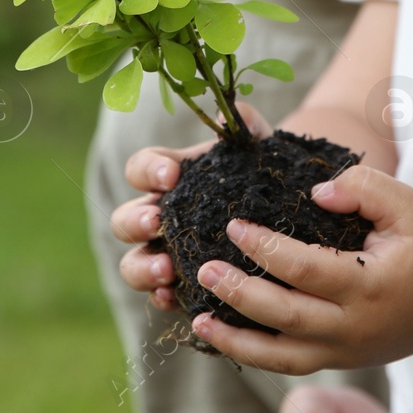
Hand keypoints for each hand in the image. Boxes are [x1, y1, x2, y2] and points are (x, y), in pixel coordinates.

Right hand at [111, 102, 272, 310]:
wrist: (289, 216)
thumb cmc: (265, 175)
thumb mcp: (260, 150)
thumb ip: (247, 127)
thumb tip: (227, 114)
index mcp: (169, 177)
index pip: (140, 168)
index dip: (148, 170)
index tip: (171, 175)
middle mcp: (159, 217)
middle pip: (123, 220)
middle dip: (134, 221)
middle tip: (157, 221)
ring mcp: (165, 254)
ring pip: (133, 263)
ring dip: (142, 266)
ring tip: (166, 269)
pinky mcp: (181, 287)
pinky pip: (160, 297)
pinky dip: (162, 298)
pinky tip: (175, 298)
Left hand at [189, 163, 412, 373]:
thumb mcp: (408, 203)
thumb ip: (364, 187)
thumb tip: (317, 192)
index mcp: (371, 284)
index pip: (305, 268)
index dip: (265, 247)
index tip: (233, 225)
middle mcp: (355, 326)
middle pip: (285, 316)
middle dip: (239, 293)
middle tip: (203, 270)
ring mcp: (347, 351)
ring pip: (282, 356)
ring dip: (236, 340)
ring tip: (198, 319)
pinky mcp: (340, 361)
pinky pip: (290, 364)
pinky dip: (254, 354)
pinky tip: (223, 337)